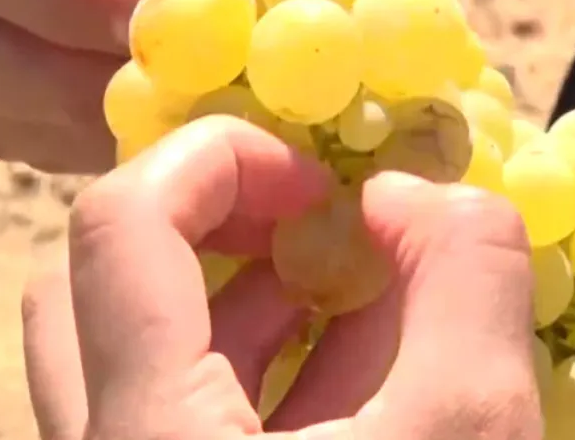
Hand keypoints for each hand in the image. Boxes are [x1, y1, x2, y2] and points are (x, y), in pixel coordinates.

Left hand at [21, 116, 542, 439]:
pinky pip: (175, 407)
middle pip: (100, 276)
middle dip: (218, 224)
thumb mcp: (474, 429)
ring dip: (242, 297)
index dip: (220, 162)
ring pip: (137, 346)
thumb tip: (413, 194)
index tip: (324, 187)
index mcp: (143, 432)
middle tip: (316, 229)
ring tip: (351, 293)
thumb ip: (463, 278)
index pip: (118, 224)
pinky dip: (253, 367)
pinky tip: (354, 373)